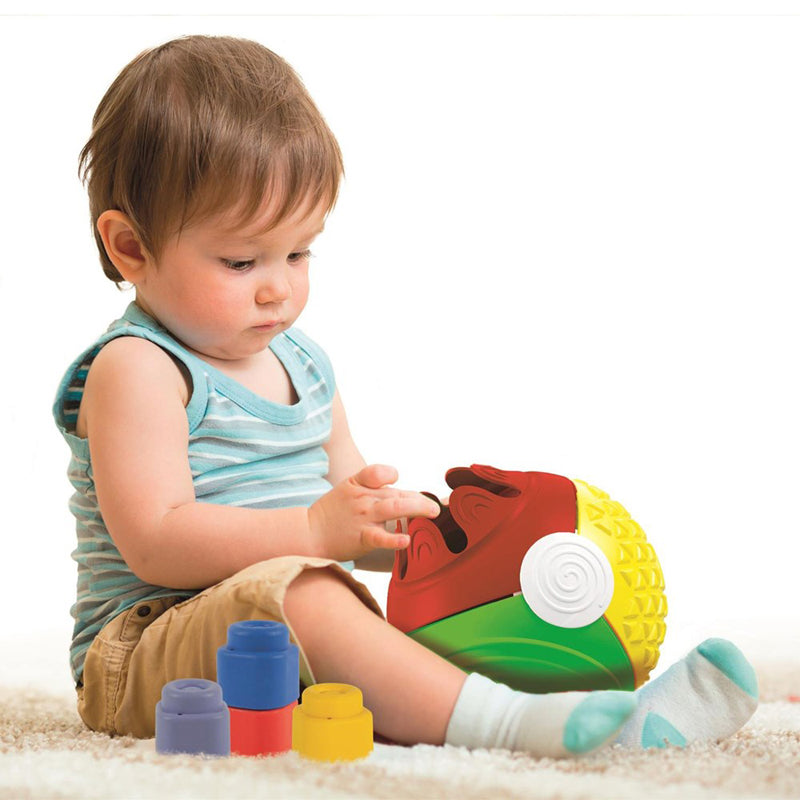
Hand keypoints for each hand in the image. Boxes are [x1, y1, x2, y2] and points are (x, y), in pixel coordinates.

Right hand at [308, 464, 439, 561]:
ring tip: (432, 512)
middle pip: (396, 493)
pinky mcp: (361, 536)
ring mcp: (363, 517)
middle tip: (436, 507)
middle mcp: (364, 498)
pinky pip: (380, 536)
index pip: (382, 474)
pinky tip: (406, 540)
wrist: (308, 533)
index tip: (401, 485)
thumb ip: (373, 486)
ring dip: (416, 508)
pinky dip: (393, 539)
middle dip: (419, 499)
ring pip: (394, 507)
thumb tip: (402, 491)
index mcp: (360, 484)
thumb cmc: (332, 512)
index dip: (393, 476)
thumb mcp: (348, 488)